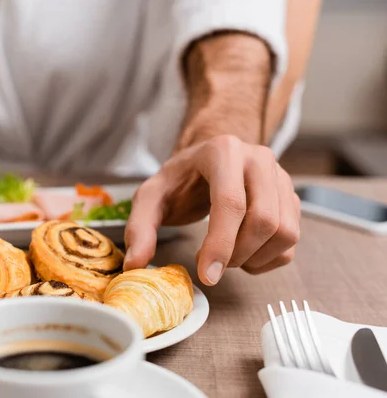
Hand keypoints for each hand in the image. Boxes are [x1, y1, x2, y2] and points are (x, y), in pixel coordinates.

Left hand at [123, 135, 300, 285]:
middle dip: (236, 254)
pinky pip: (292, 240)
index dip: (221, 244)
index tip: (207, 275)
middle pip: (264, 221)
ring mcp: (281, 177)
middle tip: (211, 264)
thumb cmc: (179, 181)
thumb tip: (135, 264)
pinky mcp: (291, 198)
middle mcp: (259, 159)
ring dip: (254, 258)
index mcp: (223, 152)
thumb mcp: (151, 197)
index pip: (231, 203)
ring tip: (226, 257)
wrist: (205, 164)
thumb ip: (140, 227)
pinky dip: (268, 259)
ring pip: (285, 233)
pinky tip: (243, 255)